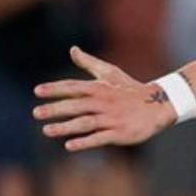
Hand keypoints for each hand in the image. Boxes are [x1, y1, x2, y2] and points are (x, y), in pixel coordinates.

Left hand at [33, 46, 176, 150]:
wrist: (159, 105)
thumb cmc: (129, 89)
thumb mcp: (111, 73)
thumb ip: (89, 63)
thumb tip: (73, 49)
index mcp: (101, 88)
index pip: (75, 86)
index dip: (56, 88)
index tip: (37, 91)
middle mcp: (105, 102)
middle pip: (77, 105)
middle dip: (56, 108)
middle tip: (36, 113)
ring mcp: (113, 118)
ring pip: (86, 122)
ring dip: (66, 127)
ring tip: (46, 131)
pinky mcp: (120, 133)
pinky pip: (100, 138)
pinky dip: (85, 142)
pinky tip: (69, 145)